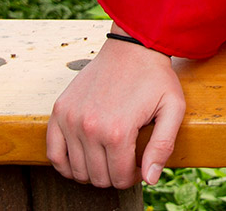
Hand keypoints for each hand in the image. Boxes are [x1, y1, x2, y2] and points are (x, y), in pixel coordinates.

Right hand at [46, 38, 186, 186]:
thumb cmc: (155, 78)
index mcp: (118, 130)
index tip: (139, 165)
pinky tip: (82, 157)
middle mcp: (90, 127)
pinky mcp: (59, 110)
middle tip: (125, 160)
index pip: (119, 178)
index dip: (132, 177)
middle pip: (98, 177)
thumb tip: (150, 179)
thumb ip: (163, 146)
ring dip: (93, 170)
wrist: (132, 46)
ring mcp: (71, 119)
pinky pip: (53, 153)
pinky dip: (66, 163)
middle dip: (114, 175)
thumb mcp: (172, 108)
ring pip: (76, 170)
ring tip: (108, 156)